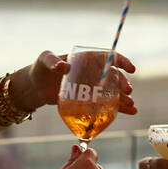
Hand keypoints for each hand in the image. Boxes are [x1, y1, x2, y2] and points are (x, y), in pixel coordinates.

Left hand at [12, 50, 136, 113]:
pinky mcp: (89, 99)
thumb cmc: (41, 68)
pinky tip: (129, 111)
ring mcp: (92, 86)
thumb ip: (53, 62)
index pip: (108, 56)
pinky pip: (106, 103)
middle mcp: (93, 71)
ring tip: (132, 106)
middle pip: (114, 76)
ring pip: (113, 91)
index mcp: (87, 57)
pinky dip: (118, 108)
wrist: (35, 86)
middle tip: (127, 92)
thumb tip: (64, 67)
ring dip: (124, 98)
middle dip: (124, 84)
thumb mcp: (45, 60)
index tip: (131, 69)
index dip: (121, 61)